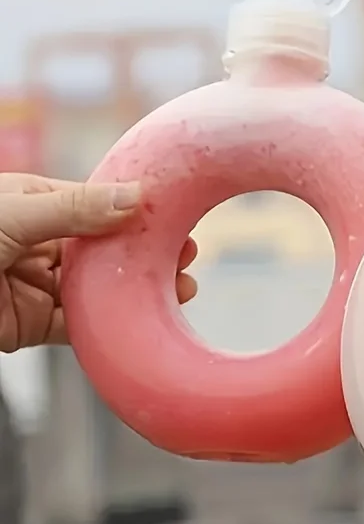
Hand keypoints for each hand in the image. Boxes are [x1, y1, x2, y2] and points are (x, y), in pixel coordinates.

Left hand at [0, 173, 197, 352]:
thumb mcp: (13, 213)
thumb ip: (73, 207)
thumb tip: (135, 196)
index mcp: (37, 204)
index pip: (100, 206)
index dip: (140, 215)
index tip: (178, 221)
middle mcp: (41, 242)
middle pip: (108, 250)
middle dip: (151, 255)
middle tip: (187, 259)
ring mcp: (38, 284)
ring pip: (101, 289)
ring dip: (141, 292)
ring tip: (182, 290)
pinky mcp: (32, 324)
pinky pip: (79, 327)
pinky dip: (112, 327)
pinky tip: (143, 321)